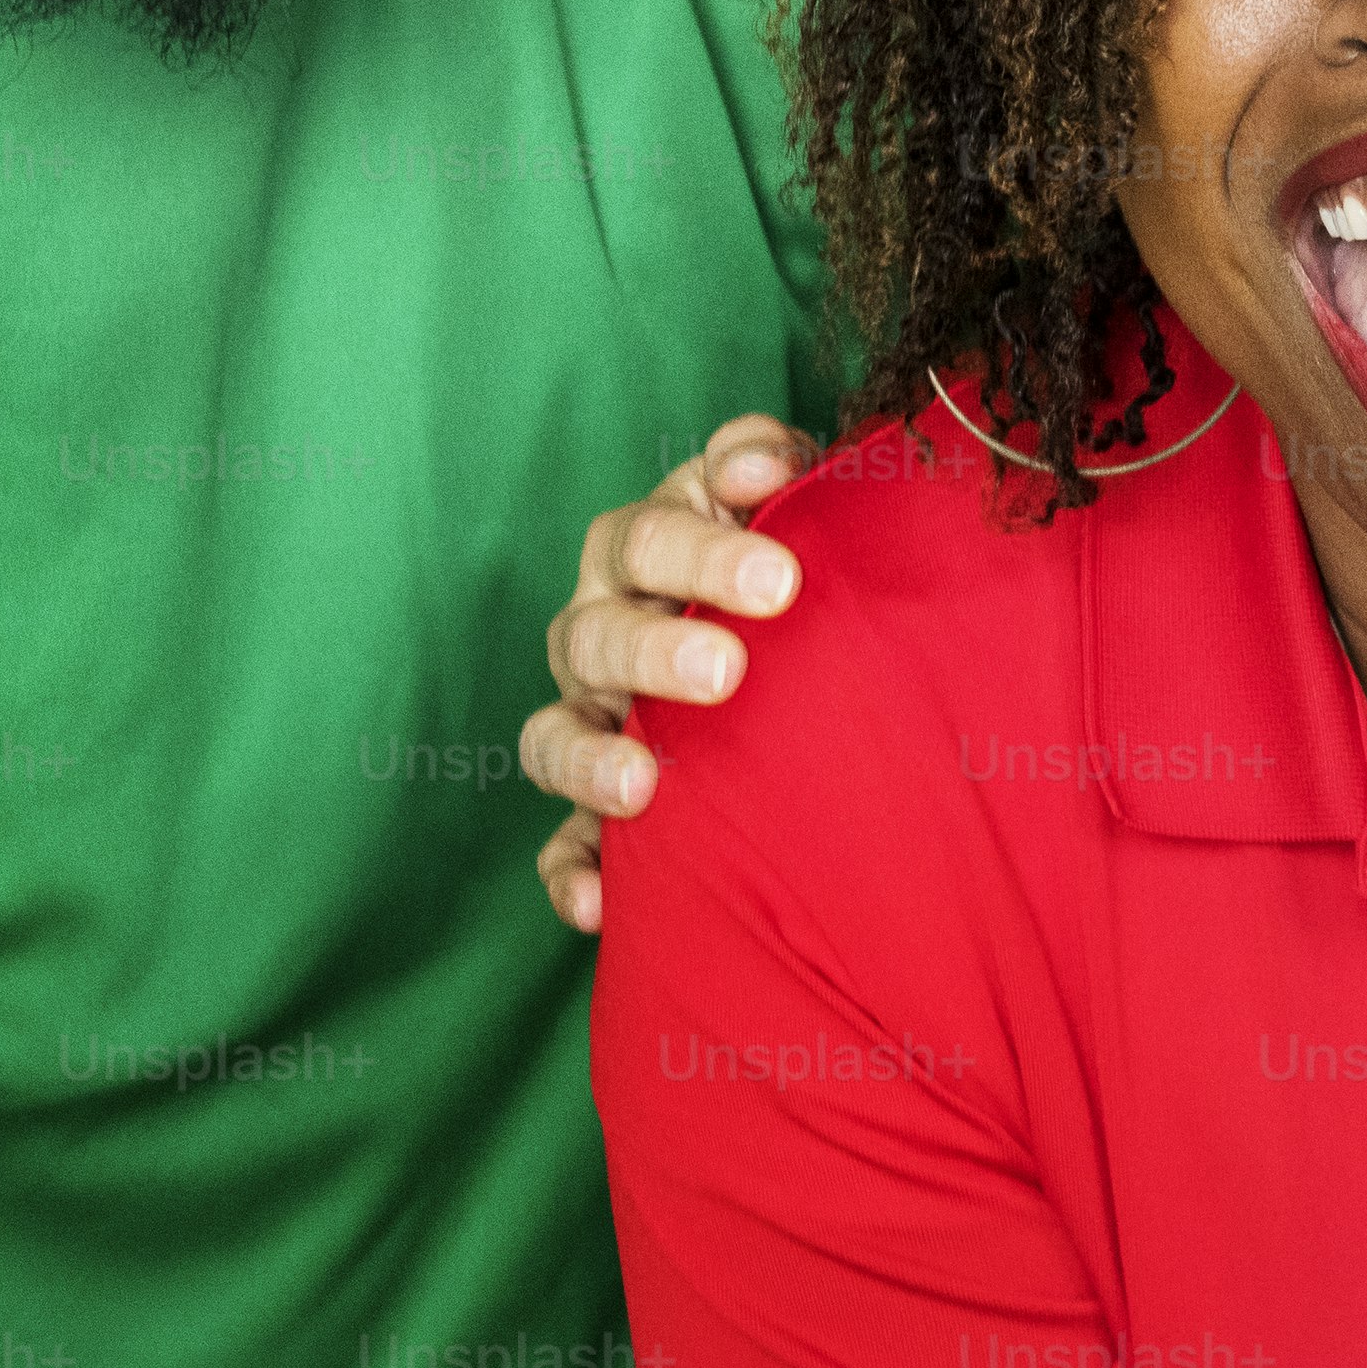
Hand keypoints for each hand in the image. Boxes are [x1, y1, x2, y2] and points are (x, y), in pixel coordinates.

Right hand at [519, 412, 813, 935]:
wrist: (810, 664)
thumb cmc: (800, 569)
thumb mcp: (794, 506)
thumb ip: (774, 467)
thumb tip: (761, 464)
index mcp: (648, 550)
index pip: (653, 532)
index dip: (703, 542)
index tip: (777, 566)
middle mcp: (603, 627)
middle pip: (600, 631)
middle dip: (658, 650)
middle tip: (728, 672)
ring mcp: (590, 719)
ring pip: (556, 735)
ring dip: (591, 760)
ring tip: (641, 786)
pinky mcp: (591, 807)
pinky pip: (560, 845)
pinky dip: (569, 873)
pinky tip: (597, 904)